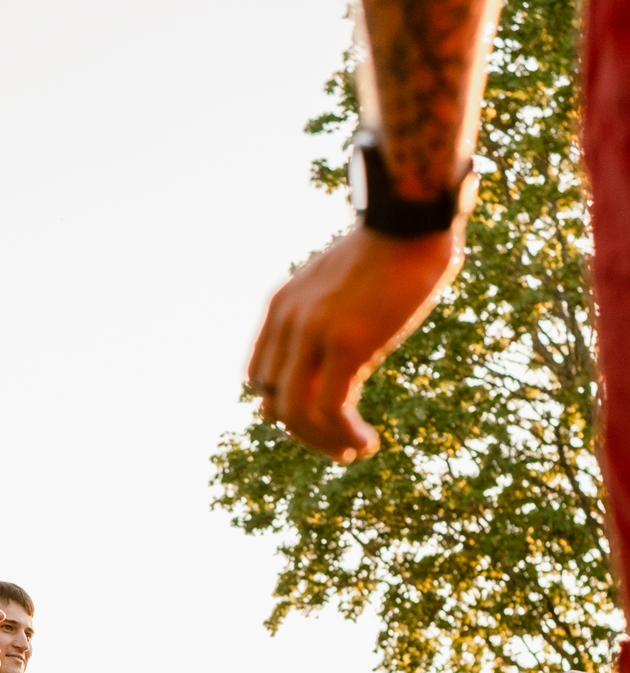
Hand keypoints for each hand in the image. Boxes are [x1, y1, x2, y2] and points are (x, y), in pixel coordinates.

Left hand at [248, 223, 460, 462]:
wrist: (413, 221)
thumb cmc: (390, 254)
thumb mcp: (340, 290)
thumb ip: (325, 324)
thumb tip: (336, 369)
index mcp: (280, 308)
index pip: (260, 379)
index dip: (284, 408)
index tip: (321, 420)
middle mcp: (287, 322)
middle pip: (273, 403)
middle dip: (305, 434)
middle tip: (340, 446)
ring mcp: (312, 333)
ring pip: (296, 415)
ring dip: (324, 443)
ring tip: (354, 451)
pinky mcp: (346, 344)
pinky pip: (329, 410)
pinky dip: (344, 436)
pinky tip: (367, 443)